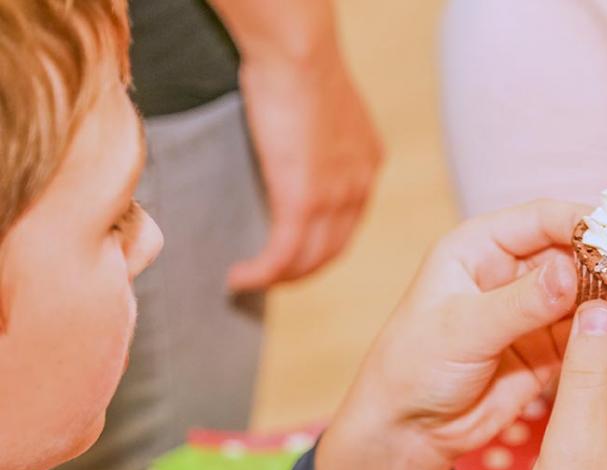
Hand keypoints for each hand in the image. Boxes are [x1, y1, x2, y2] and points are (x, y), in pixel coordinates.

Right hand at [227, 46, 381, 290]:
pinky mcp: (303, 201)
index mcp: (366, 165)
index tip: (294, 254)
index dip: (320, 247)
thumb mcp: (322, 111)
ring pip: (309, 260)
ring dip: (279, 278)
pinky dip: (261, 273)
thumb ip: (319, 141)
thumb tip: (298, 154)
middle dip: (301, 271)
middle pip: (332, 251)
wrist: (297, 52)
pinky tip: (240, 278)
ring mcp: (334, 198)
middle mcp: (358, 187)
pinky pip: (283, 254)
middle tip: (271, 277)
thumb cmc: (300, 66)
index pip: (347, 224)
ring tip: (250, 282)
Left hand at [317, 200, 587, 469]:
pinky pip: (586, 332)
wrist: (408, 427)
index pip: (543, 219)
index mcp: (477, 249)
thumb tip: (571, 269)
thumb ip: (518, 303)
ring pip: (587, 293)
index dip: (588, 224)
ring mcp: (530, 310)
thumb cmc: (412, 367)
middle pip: (574, 253)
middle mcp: (507, 272)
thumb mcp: (461, 329)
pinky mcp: (544, 347)